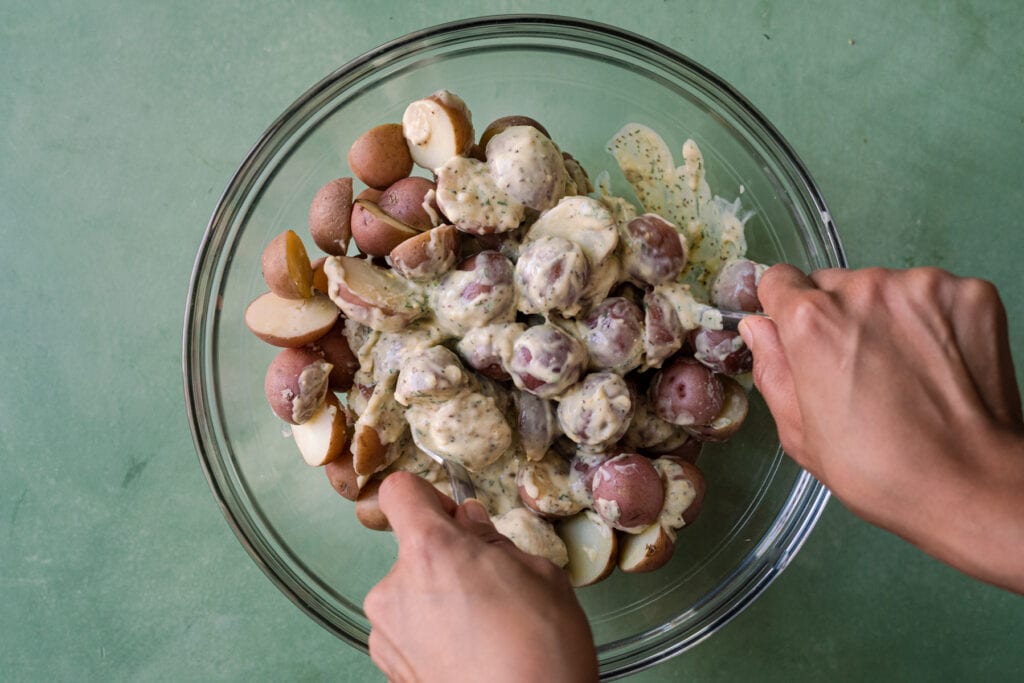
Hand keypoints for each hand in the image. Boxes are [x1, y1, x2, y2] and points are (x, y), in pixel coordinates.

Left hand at [363, 472, 598, 682]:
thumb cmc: (542, 655)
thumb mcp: (539, 575)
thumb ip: (493, 540)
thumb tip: (469, 523)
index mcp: (430, 551)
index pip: (399, 491)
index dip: (430, 497)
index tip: (455, 516)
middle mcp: (394, 589)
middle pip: (412, 550)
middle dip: (448, 558)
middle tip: (492, 585)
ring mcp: (386, 634)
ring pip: (412, 593)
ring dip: (440, 599)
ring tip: (486, 629)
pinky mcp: (390, 670)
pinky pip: (409, 631)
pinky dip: (434, 635)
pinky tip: (472, 653)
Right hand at [739, 265, 1023, 592]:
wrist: (970, 484)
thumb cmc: (880, 469)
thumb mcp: (799, 432)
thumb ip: (772, 368)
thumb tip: (760, 327)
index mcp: (812, 321)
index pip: (778, 280)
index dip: (784, 309)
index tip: (797, 333)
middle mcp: (864, 290)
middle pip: (833, 284)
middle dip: (838, 317)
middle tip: (857, 368)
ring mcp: (922, 287)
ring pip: (885, 287)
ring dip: (886, 316)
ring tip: (903, 370)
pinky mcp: (970, 294)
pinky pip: (934, 295)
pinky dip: (932, 320)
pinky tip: (937, 364)